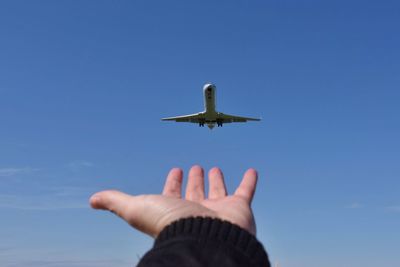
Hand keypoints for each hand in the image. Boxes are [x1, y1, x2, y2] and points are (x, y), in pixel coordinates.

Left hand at [90, 165, 257, 236]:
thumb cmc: (171, 224)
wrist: (206, 238)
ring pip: (218, 190)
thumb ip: (115, 202)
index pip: (173, 192)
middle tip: (194, 167)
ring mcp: (219, 208)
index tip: (176, 170)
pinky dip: (250, 180)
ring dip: (216, 180)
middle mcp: (196, 209)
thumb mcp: (136, 208)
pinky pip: (247, 191)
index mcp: (175, 208)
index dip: (172, 181)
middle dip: (194, 179)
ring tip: (214, 168)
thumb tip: (91, 200)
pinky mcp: (240, 207)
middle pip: (195, 191)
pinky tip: (252, 170)